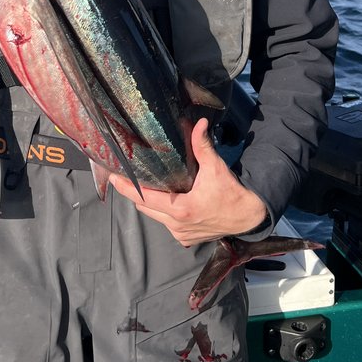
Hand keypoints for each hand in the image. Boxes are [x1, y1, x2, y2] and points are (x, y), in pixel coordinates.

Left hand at [110, 119, 267, 246]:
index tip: (112, 178)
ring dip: (149, 202)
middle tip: (124, 176)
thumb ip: (203, 146)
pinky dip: (162, 211)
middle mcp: (177, 226)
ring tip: (141, 184)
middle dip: (135, 193)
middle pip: (145, 208)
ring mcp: (181, 234)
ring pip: (155, 216)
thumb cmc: (232, 193)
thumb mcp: (216, 168)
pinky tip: (163, 198)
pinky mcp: (186, 238)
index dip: (126, 188)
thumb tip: (198, 123)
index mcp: (181, 210)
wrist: (249, 217)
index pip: (144, 199)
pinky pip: (166, 223)